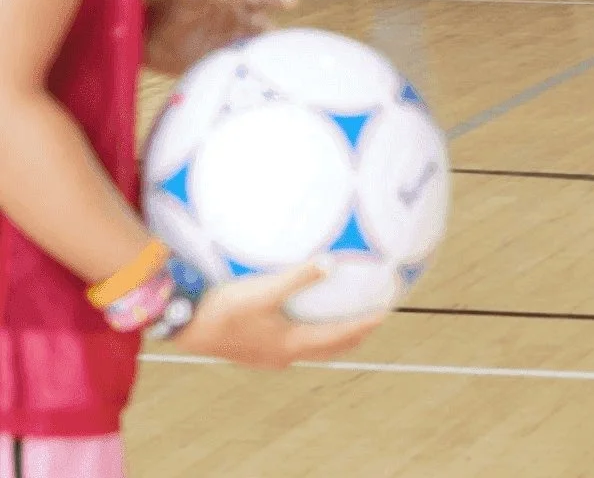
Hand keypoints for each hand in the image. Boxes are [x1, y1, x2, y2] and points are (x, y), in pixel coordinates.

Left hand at [145, 0, 297, 76]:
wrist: (141, 39)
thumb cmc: (164, 12)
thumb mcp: (186, 1)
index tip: (291, 0)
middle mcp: (236, 19)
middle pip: (264, 27)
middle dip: (277, 36)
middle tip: (290, 48)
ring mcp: (230, 42)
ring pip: (256, 48)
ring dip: (265, 57)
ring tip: (279, 69)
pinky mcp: (221, 62)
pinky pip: (241, 67)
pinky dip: (249, 73)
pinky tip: (257, 83)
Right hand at [172, 262, 383, 370]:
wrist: (187, 326)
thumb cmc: (225, 309)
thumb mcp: (263, 291)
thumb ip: (298, 277)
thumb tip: (330, 263)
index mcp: (290, 344)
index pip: (336, 337)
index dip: (361, 326)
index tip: (383, 314)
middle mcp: (283, 354)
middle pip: (328, 348)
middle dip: (352, 336)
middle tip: (372, 320)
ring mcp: (269, 354)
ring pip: (311, 348)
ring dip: (332, 337)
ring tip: (346, 320)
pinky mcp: (256, 347)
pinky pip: (294, 341)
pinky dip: (311, 332)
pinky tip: (302, 314)